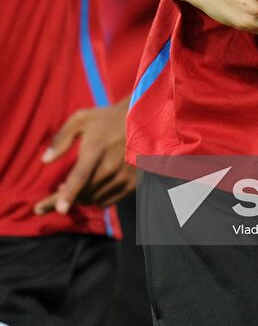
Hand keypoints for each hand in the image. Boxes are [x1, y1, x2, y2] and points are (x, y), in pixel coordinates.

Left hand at [34, 100, 134, 214]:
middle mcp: (111, 165)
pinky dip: (95, 198)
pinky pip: (105, 202)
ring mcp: (123, 176)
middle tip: (57, 190)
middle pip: (82, 194)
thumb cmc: (106, 120)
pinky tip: (93, 185)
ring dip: (80, 197)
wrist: (141, 121)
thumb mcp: (81, 119)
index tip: (60, 210)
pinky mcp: (131, 184)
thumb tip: (45, 160)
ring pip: (92, 200)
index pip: (81, 176)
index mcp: (96, 148)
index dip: (69, 193)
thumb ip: (61, 138)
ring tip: (77, 184)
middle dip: (63, 199)